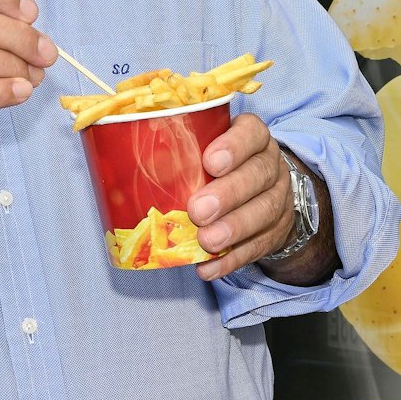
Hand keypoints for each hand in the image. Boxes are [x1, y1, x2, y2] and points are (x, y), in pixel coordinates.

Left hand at [187, 114, 294, 281]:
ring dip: (233, 229)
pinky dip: (230, 259)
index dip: (234, 146)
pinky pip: (257, 247)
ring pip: (264, 211)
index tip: (210, 162)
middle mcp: (270, 165)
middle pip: (258, 175)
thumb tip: (123, 161)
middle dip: (228, 194)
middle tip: (198, 211)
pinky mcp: (275, 233)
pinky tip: (207, 266)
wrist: (263, 195)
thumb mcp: (209, 149)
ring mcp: (277, 200)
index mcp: (254, 138)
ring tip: (206, 241)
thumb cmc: (223, 168)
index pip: (252, 133)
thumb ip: (182, 153)